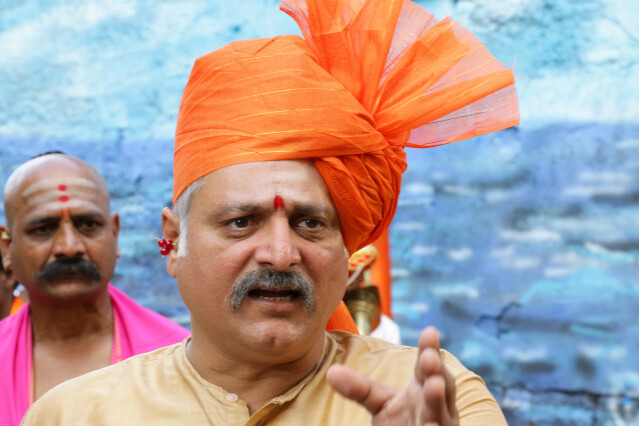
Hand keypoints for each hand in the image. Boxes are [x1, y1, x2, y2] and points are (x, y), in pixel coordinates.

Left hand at [326, 326, 457, 425]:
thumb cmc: (401, 422)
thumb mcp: (378, 402)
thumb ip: (358, 388)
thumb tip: (331, 372)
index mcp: (423, 386)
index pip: (426, 365)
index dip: (428, 349)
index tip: (430, 331)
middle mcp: (437, 404)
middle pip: (441, 385)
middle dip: (436, 371)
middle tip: (428, 357)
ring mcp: (440, 424)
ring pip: (443, 412)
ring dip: (439, 399)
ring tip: (434, 385)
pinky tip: (430, 425)